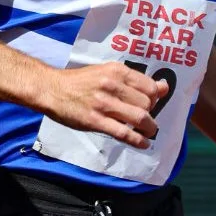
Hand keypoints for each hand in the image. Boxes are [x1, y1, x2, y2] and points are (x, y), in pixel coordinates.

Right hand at [40, 61, 166, 148]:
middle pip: (147, 104)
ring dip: (149, 128)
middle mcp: (112, 85)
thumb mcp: (106, 73)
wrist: (51, 89)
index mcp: (116, 71)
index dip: (155, 98)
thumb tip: (163, 87)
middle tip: (145, 119)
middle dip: (151, 114)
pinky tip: (143, 144)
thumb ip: (134, 81)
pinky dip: (138, 140)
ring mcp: (103, 104)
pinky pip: (124, 133)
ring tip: (149, 132)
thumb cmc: (79, 82)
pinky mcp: (95, 121)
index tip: (150, 104)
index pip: (150, 87)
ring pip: (139, 118)